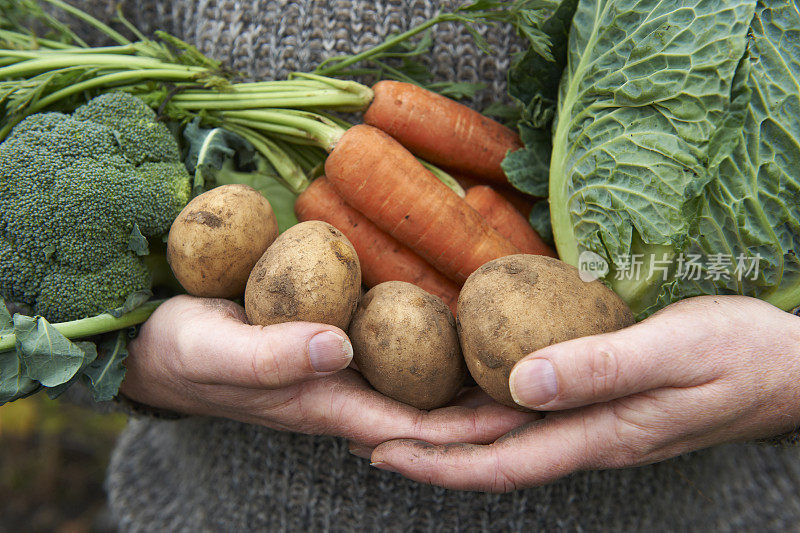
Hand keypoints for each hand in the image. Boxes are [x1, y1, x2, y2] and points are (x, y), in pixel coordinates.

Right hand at [120, 295, 535, 446]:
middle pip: (429, 407)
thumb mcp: (214, 350)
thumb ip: (271, 354)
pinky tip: (460, 314)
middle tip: (546, 382)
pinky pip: (394, 342)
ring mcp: (340, 365)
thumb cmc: (180, 350)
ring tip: (521, 350)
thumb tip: (339, 347)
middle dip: (486, 405)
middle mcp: (343, 390)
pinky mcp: (332, 336)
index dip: (470, 428)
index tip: (525, 416)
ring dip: (466, 371)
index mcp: (323, 403)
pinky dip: (431, 335)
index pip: (413, 428)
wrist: (154, 339)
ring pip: (417, 376)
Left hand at [369, 296, 799, 491]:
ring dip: (448, 430)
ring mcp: (592, 418)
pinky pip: (529, 407)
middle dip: (427, 449)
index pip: (502, 461)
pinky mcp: (599, 396)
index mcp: (598, 434)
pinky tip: (464, 385)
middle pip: (491, 451)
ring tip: (396, 415)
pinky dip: (486, 403)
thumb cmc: (739, 355)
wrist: (790, 366)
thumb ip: (600, 369)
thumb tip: (521, 385)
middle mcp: (585, 434)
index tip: (382, 450)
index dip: (439, 461)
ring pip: (506, 433)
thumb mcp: (673, 353)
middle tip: (364, 431)